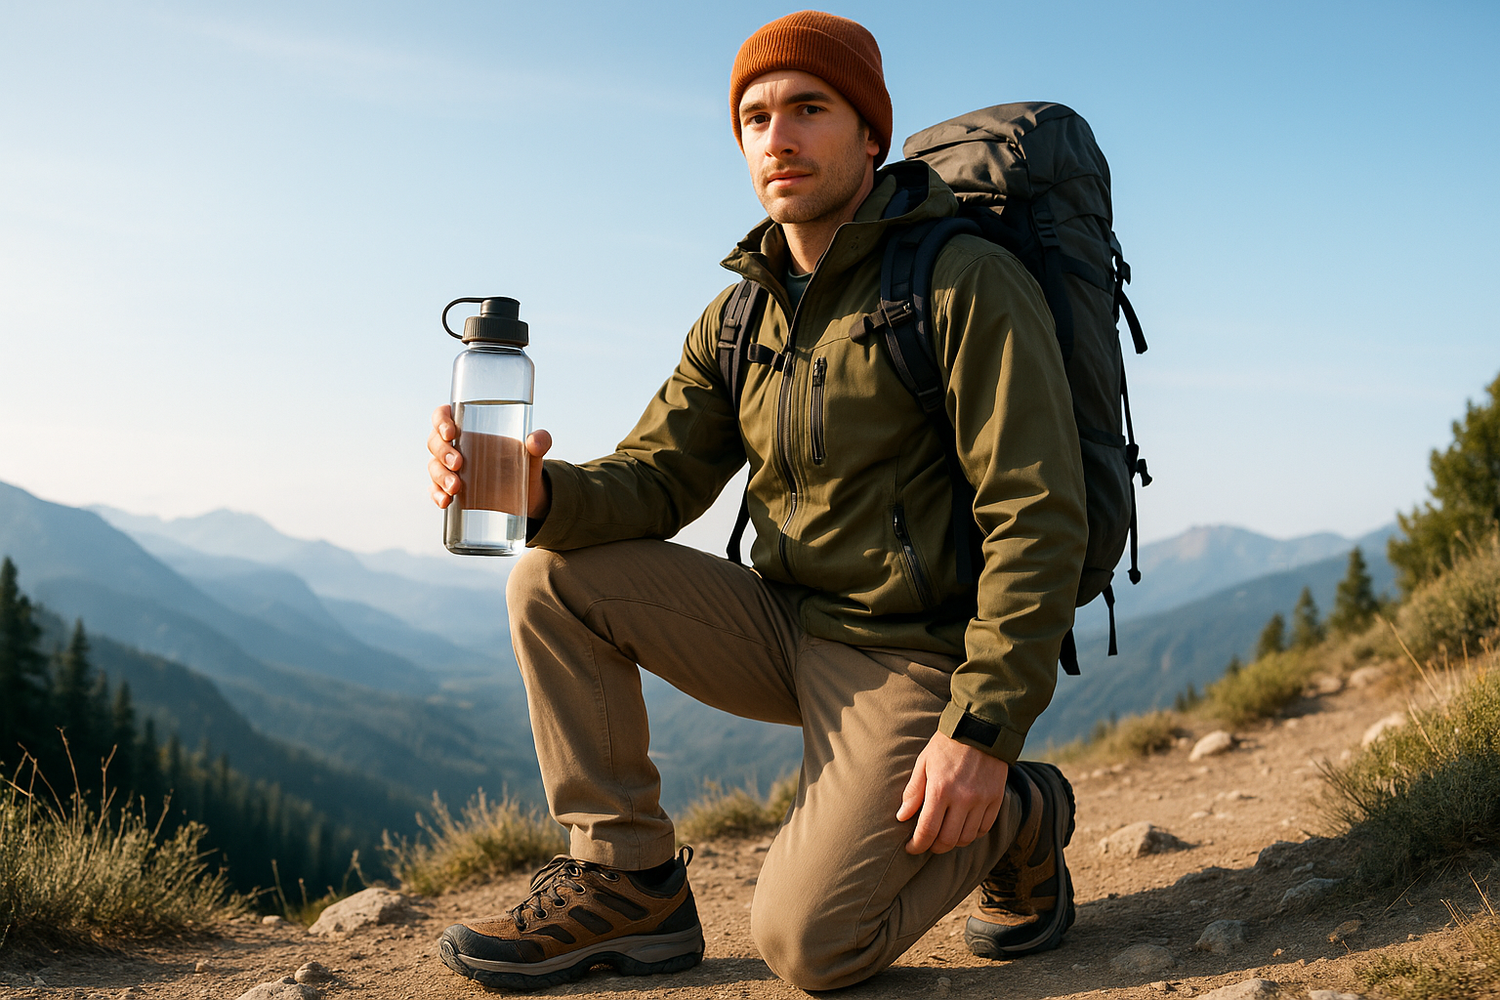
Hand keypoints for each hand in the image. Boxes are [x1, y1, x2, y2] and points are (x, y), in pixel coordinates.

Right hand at [427, 405, 552, 518]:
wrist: (526, 494)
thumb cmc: (524, 463)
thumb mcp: (533, 452)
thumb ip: (540, 441)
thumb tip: (535, 440)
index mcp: (468, 427)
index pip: (443, 416)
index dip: (440, 421)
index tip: (451, 433)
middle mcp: (455, 446)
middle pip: (434, 442)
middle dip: (443, 453)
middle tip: (459, 464)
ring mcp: (449, 469)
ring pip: (433, 467)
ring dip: (440, 477)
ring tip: (456, 489)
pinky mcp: (450, 489)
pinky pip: (435, 490)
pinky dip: (436, 495)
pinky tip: (445, 502)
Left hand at [896, 731, 1008, 854]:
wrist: (980, 728)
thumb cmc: (946, 745)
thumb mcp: (923, 762)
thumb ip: (913, 792)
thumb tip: (902, 817)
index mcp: (940, 789)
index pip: (927, 830)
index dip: (917, 845)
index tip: (911, 847)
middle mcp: (963, 798)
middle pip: (948, 840)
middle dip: (934, 848)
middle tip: (927, 844)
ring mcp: (982, 800)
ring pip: (966, 838)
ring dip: (953, 843)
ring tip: (944, 837)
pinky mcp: (996, 799)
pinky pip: (984, 828)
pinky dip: (972, 834)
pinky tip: (963, 828)